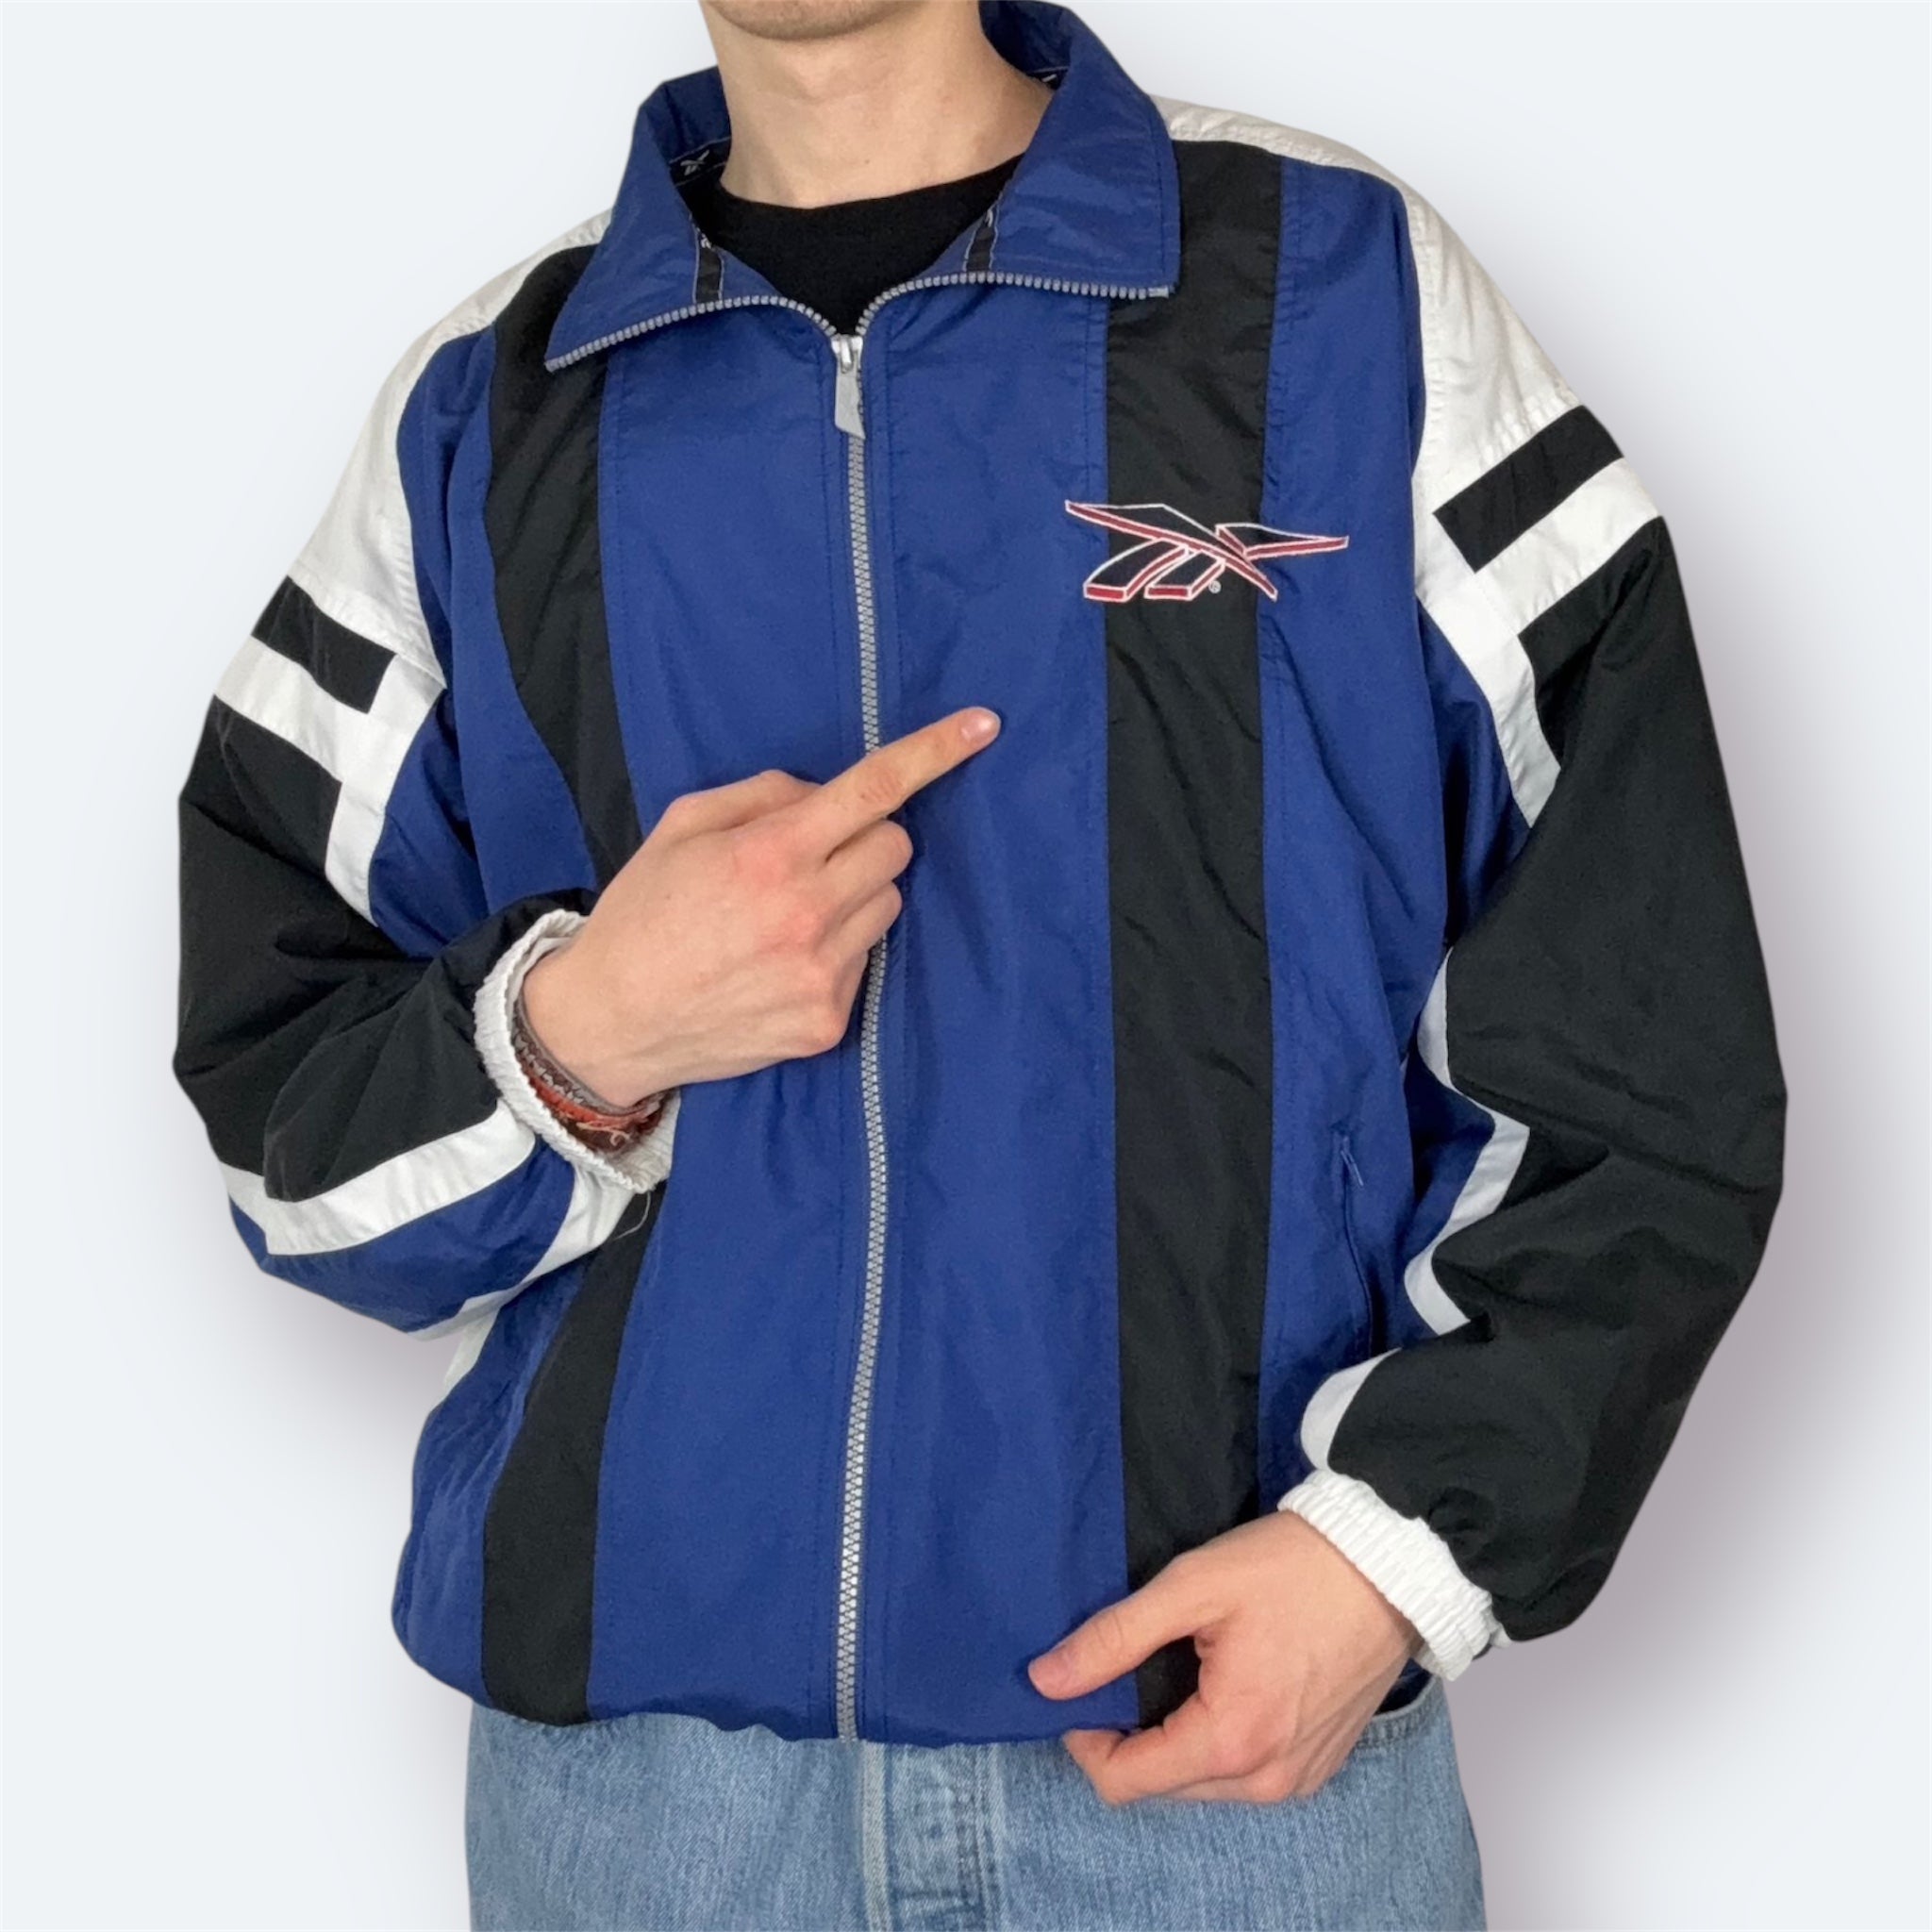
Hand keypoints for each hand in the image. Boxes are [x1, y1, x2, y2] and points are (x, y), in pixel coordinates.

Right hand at [522, 707, 1000, 1104]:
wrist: (610, 1022)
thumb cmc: (643, 912)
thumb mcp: (683, 826)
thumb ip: (765, 795)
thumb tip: (827, 793)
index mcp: (769, 855)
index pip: (873, 792)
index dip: (933, 753)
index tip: (983, 726)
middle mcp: (806, 914)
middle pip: (896, 848)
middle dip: (866, 838)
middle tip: (811, 855)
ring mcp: (821, 973)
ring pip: (887, 904)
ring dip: (854, 895)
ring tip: (786, 915)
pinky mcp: (827, 1022)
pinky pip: (865, 960)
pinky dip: (837, 950)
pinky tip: (780, 961)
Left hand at [1027, 1512, 1418, 1804]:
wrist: (1390, 1563)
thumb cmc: (1292, 1568)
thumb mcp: (1190, 1587)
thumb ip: (1114, 1638)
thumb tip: (1045, 1681)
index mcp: (1231, 1742)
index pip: (1123, 1781)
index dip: (1086, 1737)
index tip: (1083, 1683)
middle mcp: (1267, 1780)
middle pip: (1160, 1786)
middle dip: (1129, 1737)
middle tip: (1130, 1666)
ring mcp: (1299, 1778)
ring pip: (1201, 1784)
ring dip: (1174, 1740)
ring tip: (1178, 1669)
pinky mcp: (1319, 1764)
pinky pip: (1244, 1775)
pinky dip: (1218, 1742)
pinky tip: (1222, 1684)